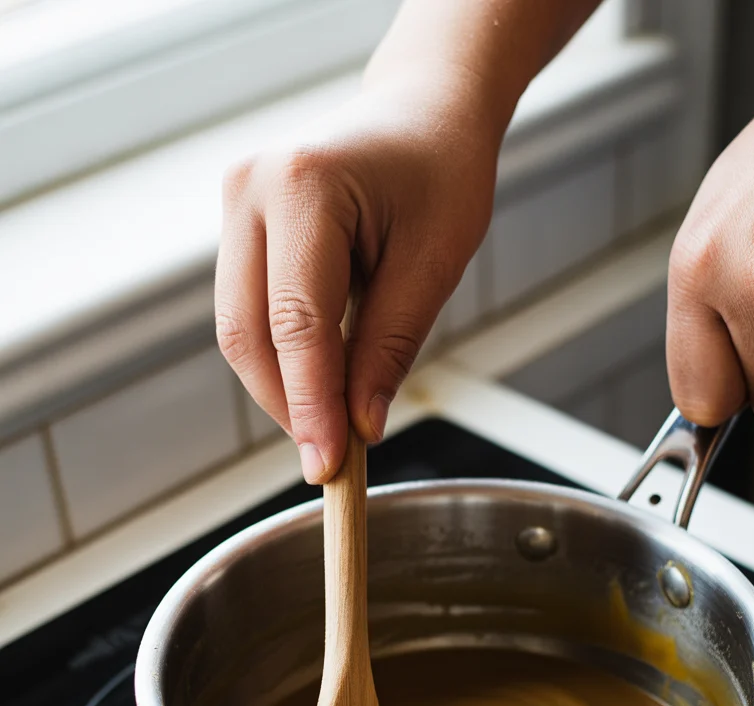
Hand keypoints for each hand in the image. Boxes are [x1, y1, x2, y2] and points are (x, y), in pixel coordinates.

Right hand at [215, 74, 498, 480]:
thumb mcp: (433, 264)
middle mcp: (249, 188)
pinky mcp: (239, 226)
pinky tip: (319, 380)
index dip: (311, 405)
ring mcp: (234, 203)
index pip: (297, 324)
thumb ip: (389, 347)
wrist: (423, 112)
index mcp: (302, 185)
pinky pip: (248, 311)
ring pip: (239, 329)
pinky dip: (281, 356)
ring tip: (333, 423)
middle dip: (289, 405)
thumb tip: (358, 426)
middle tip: (332, 458)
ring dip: (281, 386)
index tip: (327, 466)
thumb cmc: (440, 171)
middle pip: (248, 333)